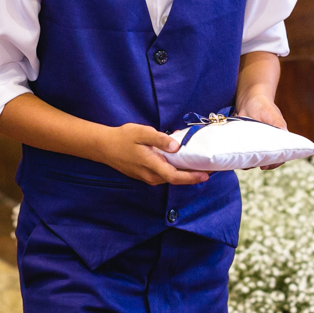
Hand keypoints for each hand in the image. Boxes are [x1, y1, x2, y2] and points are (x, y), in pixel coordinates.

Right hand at [94, 124, 210, 185]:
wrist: (103, 147)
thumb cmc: (122, 138)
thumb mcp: (141, 133)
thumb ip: (160, 139)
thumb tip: (176, 146)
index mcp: (151, 166)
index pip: (176, 176)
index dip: (192, 177)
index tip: (207, 175)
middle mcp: (151, 176)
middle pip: (176, 179)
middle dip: (193, 176)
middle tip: (210, 169)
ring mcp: (147, 177)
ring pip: (170, 178)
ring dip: (185, 174)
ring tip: (199, 166)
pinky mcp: (144, 175)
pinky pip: (163, 175)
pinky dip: (174, 171)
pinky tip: (180, 163)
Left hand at [236, 95, 289, 168]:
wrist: (249, 98)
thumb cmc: (264, 105)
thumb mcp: (273, 115)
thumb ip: (279, 126)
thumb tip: (284, 137)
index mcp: (277, 139)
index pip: (279, 156)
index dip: (274, 163)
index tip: (265, 167)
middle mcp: (266, 143)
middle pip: (264, 159)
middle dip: (258, 163)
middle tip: (252, 164)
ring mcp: (254, 142)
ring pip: (252, 158)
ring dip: (247, 161)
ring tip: (242, 162)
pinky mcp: (243, 140)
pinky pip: (242, 151)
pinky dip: (239, 154)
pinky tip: (235, 156)